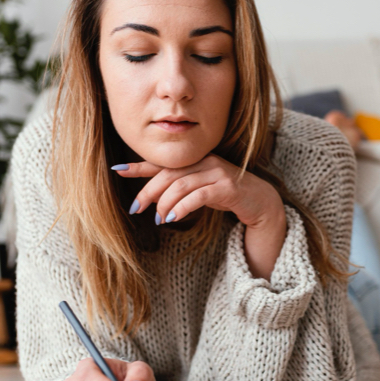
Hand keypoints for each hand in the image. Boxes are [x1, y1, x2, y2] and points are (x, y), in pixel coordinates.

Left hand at [114, 155, 287, 278]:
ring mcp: (217, 172)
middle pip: (167, 174)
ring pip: (180, 184)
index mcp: (195, 161)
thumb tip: (152, 199)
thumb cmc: (228, 196)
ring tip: (158, 219)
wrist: (261, 203)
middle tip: (135, 209)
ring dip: (164, 203)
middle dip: (147, 192)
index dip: (139, 166)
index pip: (162, 163)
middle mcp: (204, 162)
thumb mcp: (199, 190)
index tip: (117, 170)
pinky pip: (198, 195)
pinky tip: (173, 218)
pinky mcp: (227, 187)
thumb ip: (179, 189)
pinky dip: (182, 207)